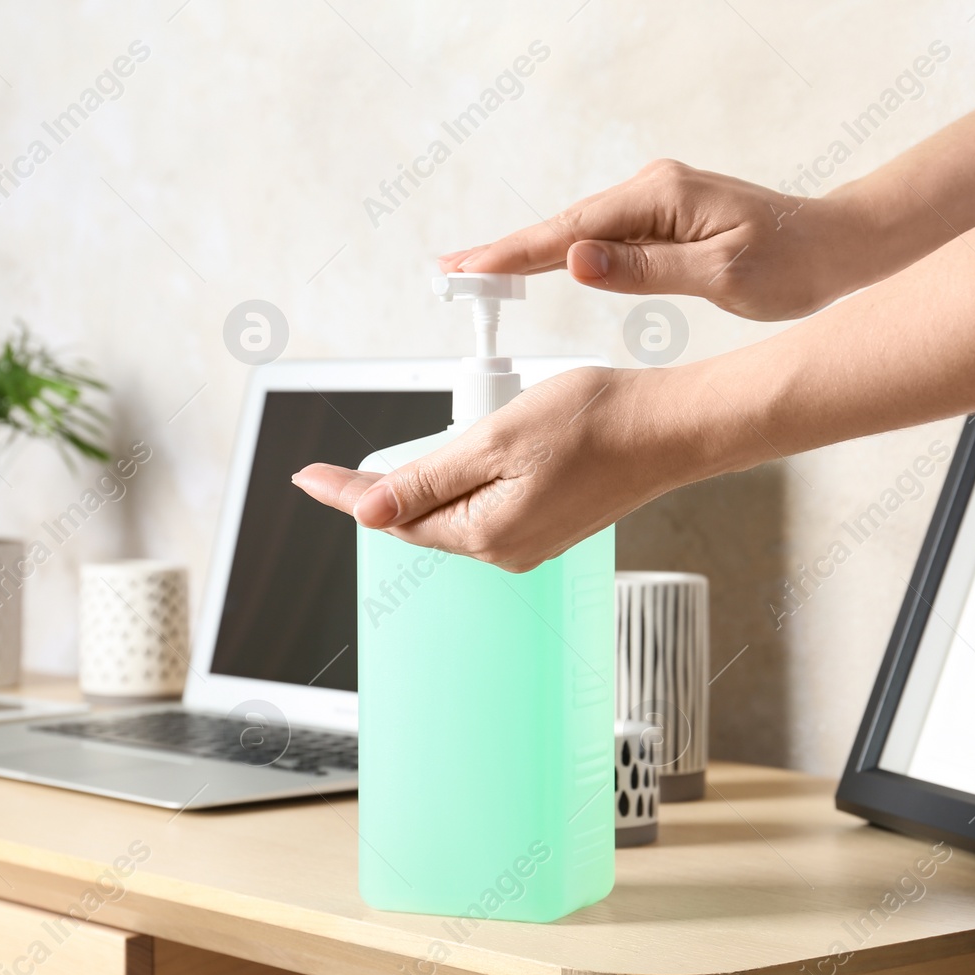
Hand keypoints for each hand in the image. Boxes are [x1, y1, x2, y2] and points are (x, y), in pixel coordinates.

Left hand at [291, 367, 702, 571]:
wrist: (669, 428)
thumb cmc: (594, 423)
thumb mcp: (495, 441)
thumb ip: (427, 478)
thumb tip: (367, 510)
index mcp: (485, 533)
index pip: (393, 516)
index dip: (346, 493)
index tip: (305, 478)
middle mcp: (504, 550)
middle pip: (420, 520)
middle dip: (384, 491)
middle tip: (340, 468)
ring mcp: (528, 542)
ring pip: (453, 514)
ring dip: (425, 485)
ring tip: (401, 458)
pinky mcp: (548, 526)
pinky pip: (484, 510)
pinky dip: (462, 486)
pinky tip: (462, 461)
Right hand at [437, 159, 875, 320]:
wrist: (839, 247)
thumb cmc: (792, 263)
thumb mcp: (720, 274)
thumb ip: (645, 268)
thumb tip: (577, 260)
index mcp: (660, 198)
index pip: (571, 231)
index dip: (515, 252)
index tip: (469, 266)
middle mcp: (652, 190)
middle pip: (564, 226)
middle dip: (507, 248)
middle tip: (451, 266)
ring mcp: (657, 202)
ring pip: (580, 232)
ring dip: (530, 251)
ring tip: (480, 268)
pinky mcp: (664, 219)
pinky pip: (603, 236)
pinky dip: (565, 251)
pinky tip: (542, 260)